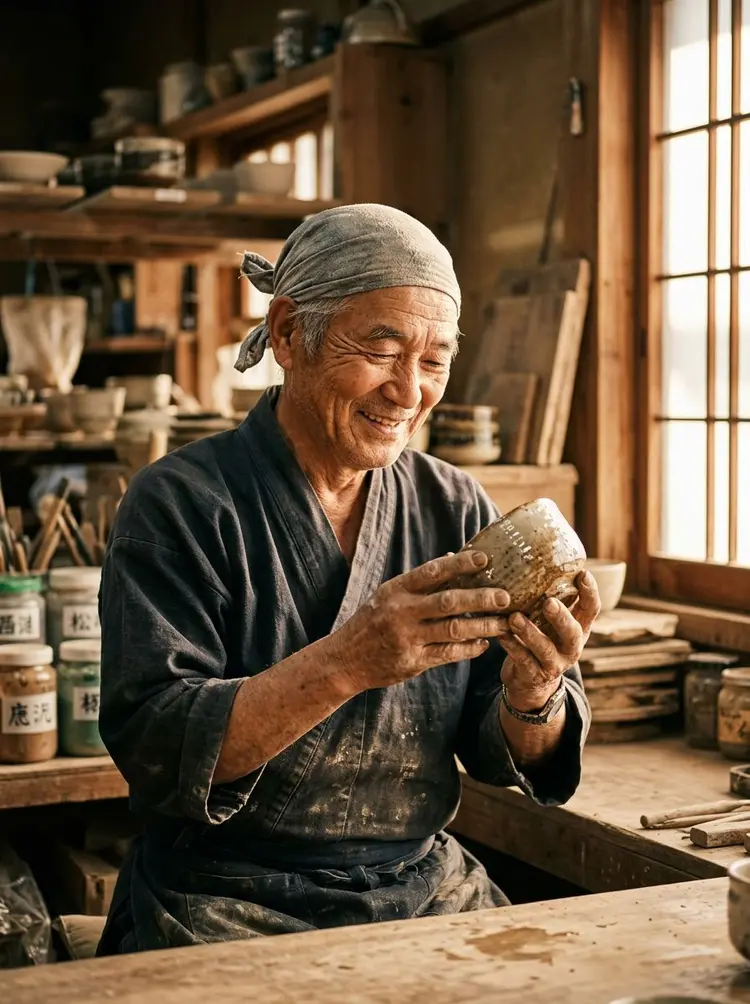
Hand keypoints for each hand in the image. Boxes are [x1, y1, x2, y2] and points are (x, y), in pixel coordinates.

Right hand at [330, 551, 509, 692]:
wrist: (345, 660)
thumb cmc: (371, 622)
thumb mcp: (388, 596)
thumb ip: (420, 581)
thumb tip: (452, 557)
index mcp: (396, 590)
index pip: (433, 571)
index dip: (460, 564)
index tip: (484, 558)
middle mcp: (401, 612)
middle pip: (449, 602)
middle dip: (481, 598)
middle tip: (505, 596)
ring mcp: (407, 638)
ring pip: (453, 630)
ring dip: (483, 626)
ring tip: (504, 623)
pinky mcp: (412, 662)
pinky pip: (448, 654)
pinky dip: (469, 649)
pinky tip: (483, 645)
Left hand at [500, 571, 600, 711]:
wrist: (530, 682)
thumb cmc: (540, 638)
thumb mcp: (550, 621)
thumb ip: (550, 598)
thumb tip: (539, 554)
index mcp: (579, 628)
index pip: (592, 610)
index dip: (591, 593)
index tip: (583, 573)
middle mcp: (571, 647)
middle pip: (573, 632)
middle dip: (561, 617)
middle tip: (548, 602)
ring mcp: (554, 663)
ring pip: (545, 649)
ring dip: (530, 632)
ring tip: (514, 618)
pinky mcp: (534, 675)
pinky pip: (522, 660)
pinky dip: (511, 646)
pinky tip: (500, 635)